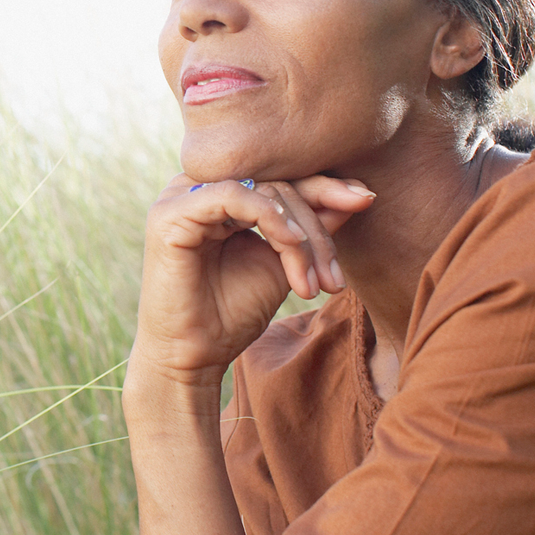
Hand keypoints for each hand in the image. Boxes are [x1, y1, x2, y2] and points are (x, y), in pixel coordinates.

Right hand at [127, 174, 375, 392]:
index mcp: (221, 192)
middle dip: (315, 227)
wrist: (192, 359)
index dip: (325, 186)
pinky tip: (290, 245)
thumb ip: (314, 226)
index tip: (365, 199)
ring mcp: (180, 196)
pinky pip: (232, 195)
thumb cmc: (233, 313)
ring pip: (261, 189)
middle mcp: (198, 186)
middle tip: (334, 277)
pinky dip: (269, 217)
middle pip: (275, 181)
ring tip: (314, 281)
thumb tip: (360, 193)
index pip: (281, 175)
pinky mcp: (170, 213)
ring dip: (298, 234)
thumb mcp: (286, 262)